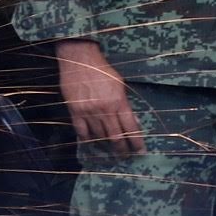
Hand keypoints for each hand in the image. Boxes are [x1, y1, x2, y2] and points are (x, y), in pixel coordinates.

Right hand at [55, 40, 143, 155]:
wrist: (79, 60)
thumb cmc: (102, 70)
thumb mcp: (120, 84)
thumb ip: (125, 104)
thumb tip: (132, 122)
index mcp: (119, 102)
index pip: (131, 128)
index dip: (137, 142)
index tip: (140, 151)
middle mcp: (105, 110)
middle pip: (116, 138)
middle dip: (122, 150)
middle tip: (124, 155)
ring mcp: (89, 112)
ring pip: (99, 137)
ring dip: (106, 146)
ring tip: (109, 150)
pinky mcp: (75, 112)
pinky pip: (82, 133)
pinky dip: (88, 140)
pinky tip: (92, 142)